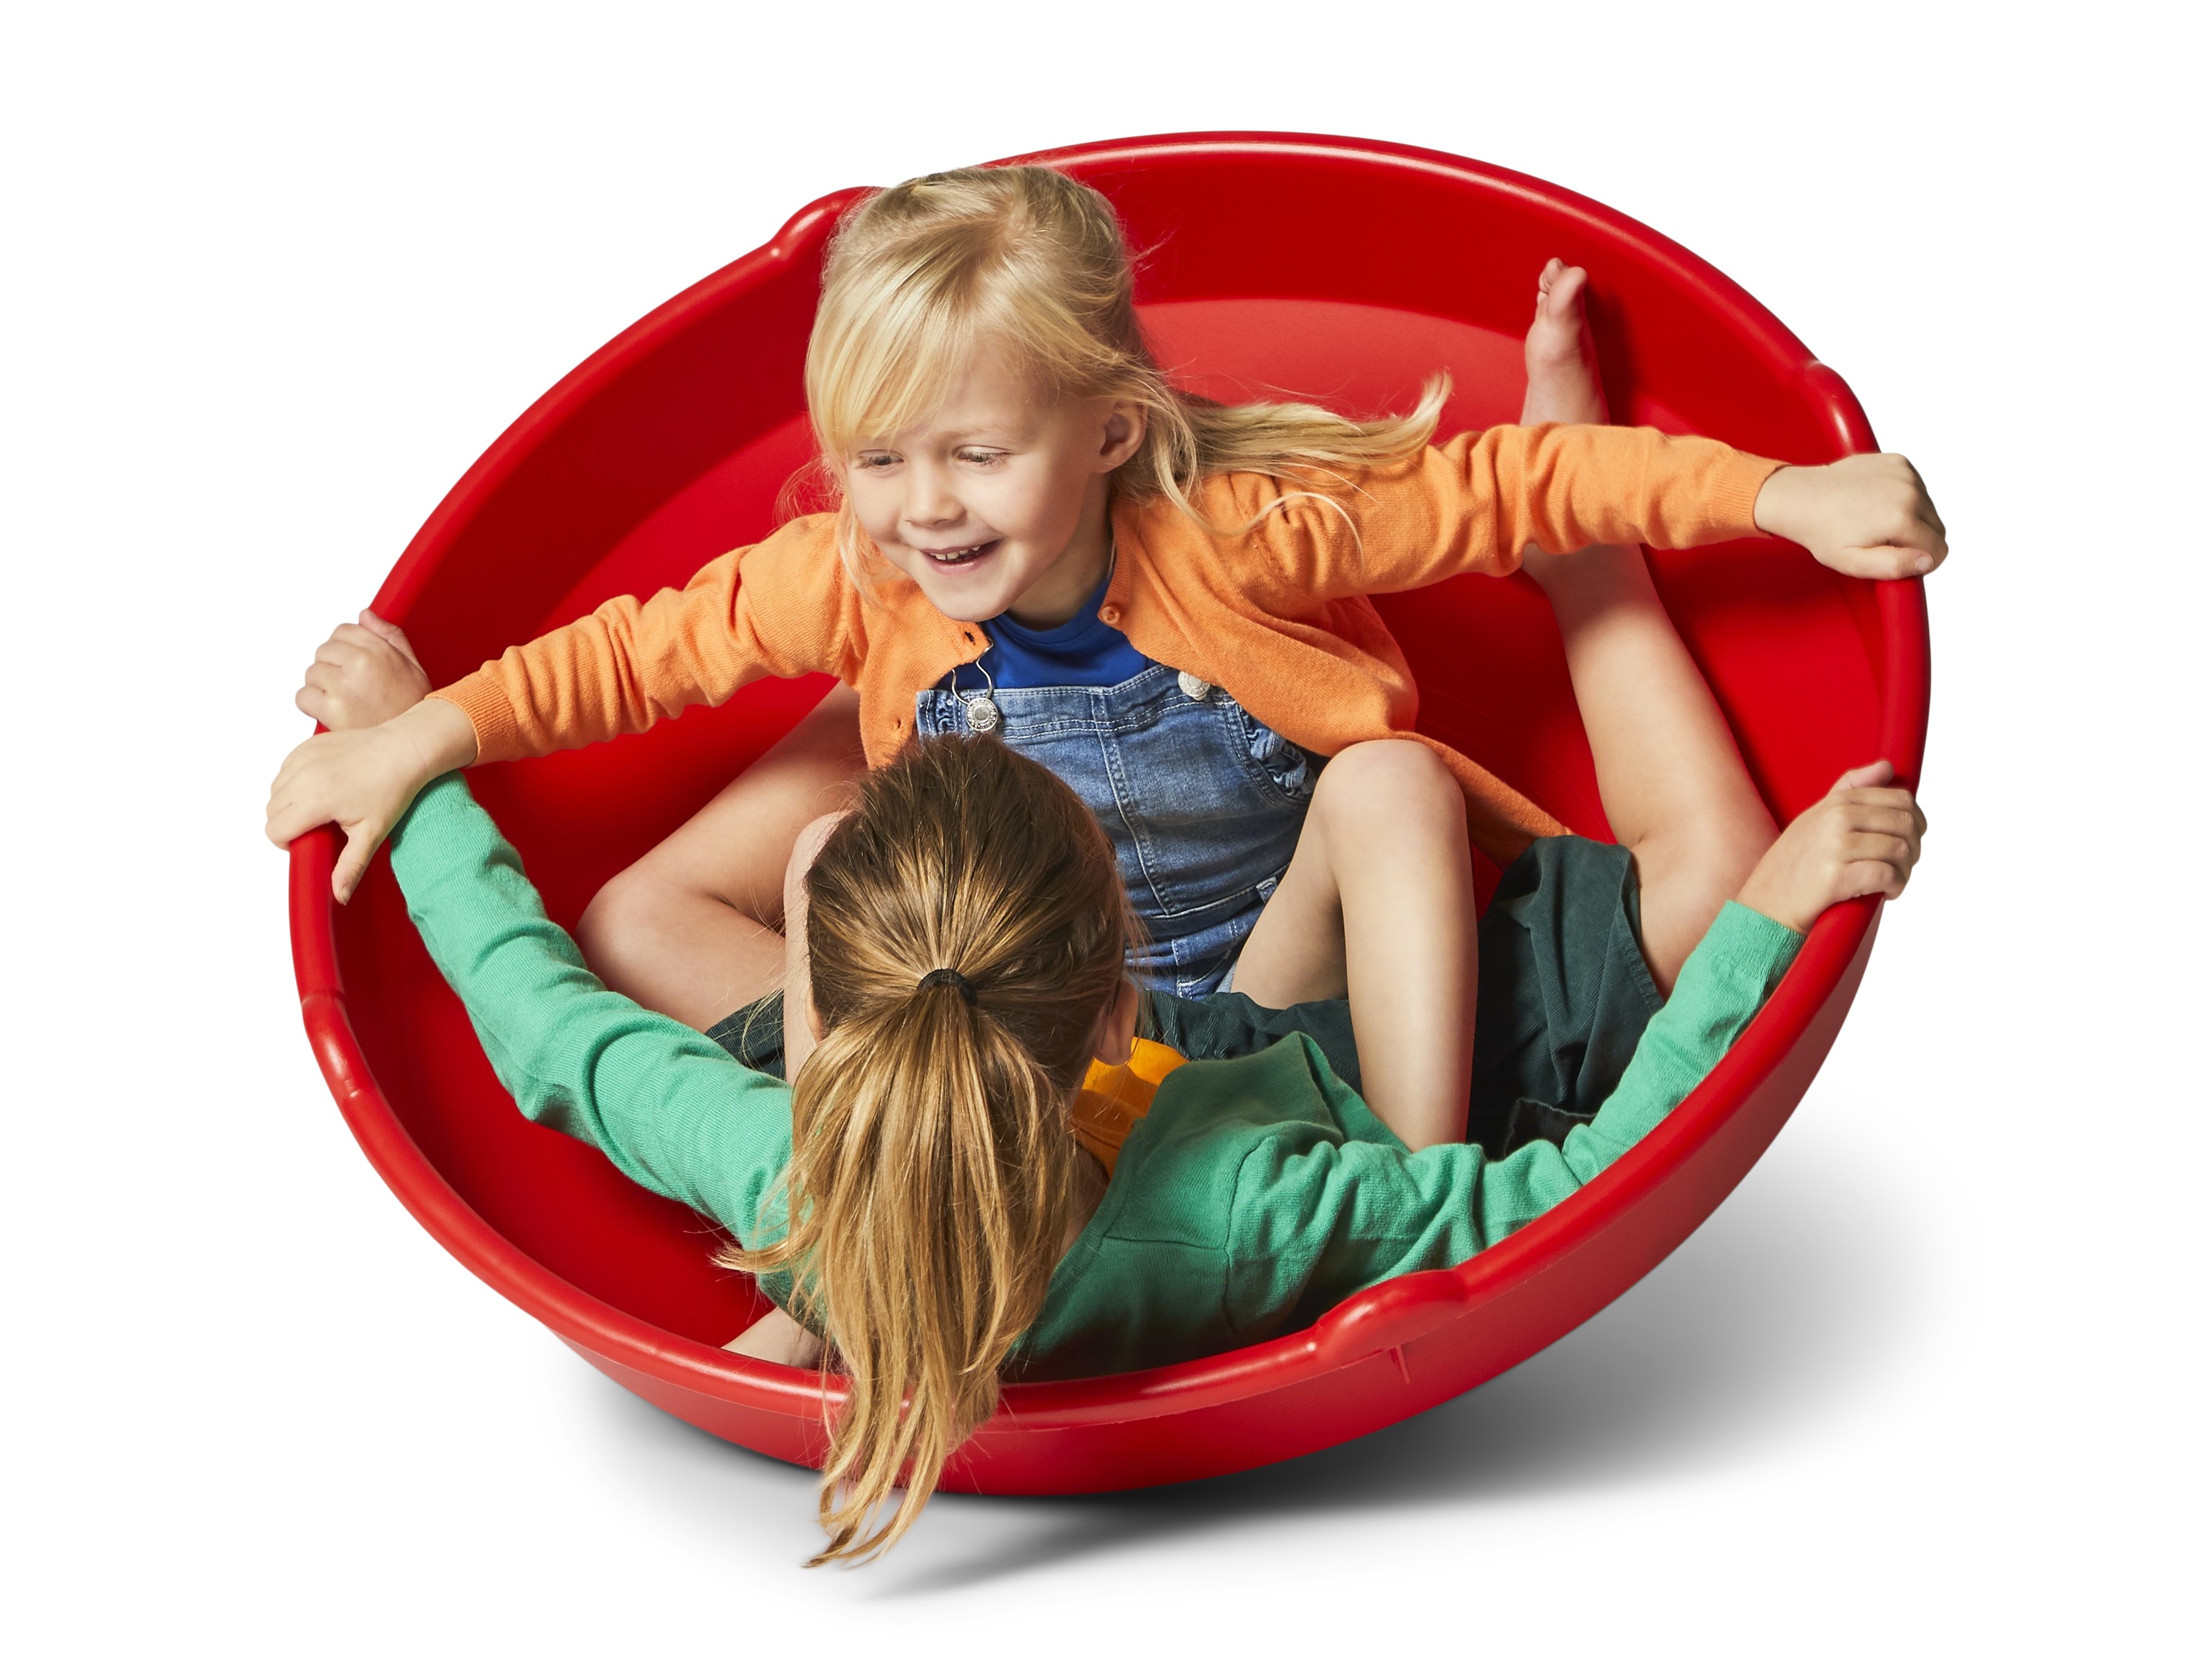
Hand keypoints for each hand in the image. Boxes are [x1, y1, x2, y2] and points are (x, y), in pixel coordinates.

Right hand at [266, 698, 478, 902]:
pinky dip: (294, 781)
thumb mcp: (372, 834)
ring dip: (289, 802)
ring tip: (323, 806)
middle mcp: (302, 776)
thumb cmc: (392, 791)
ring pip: (275, 790)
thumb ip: (350, 866)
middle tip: (321, 825)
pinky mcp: (307, 745)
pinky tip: (322, 785)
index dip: (289, 842)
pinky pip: (285, 769)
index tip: (312, 841)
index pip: (275, 831)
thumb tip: (339, 897)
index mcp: (314, 800)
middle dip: (289, 824)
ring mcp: (303, 757)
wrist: (405, 749)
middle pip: (271, 812)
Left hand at [297, 610, 430, 731]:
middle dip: (332, 668)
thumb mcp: (412, 667)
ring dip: (322, 687)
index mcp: (379, 649)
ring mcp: (343, 685)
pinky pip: (303, 696)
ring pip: (312, 673)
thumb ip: (390, 636)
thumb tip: (365, 615)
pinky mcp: (331, 708)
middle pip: (323, 651)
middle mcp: (361, 662)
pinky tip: (332, 713)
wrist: (411, 744)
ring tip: (344, 702)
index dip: (345, 649)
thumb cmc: (411, 708)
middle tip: (351, 689)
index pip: (342, 631)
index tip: (353, 666)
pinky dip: (312, 706)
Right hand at [1735, 761, 1924, 933]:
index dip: (1915, 823)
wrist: (1766, 904)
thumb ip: (1852, 789)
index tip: (1905, 842)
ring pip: (1901, 850)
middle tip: (1900, 867)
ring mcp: (1836, 846)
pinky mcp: (1837, 877)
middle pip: (1906, 824)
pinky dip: (1895, 887)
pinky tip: (1885, 893)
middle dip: (1913, 848)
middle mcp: (1837, 818)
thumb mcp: (1817, 816)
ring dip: (1905, 872)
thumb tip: (1887, 766)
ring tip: (1891, 883)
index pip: (1901, 799)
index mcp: (1838, 801)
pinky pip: (1887, 875)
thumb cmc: (1795, 863)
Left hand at [1753, 453, 1947, 579]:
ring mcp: (1905, 472)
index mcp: (1902, 518)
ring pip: (1929, 508)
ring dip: (1911, 518)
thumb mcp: (1853, 562)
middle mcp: (1910, 491)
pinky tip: (1875, 501)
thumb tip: (1928, 560)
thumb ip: (1894, 566)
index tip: (1895, 557)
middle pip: (1937, 528)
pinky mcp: (1899, 461)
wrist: (1801, 497)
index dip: (1920, 562)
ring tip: (1874, 519)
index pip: (1938, 550)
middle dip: (1916, 539)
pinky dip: (1904, 497)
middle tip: (1880, 539)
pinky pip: (1918, 488)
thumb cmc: (1823, 532)